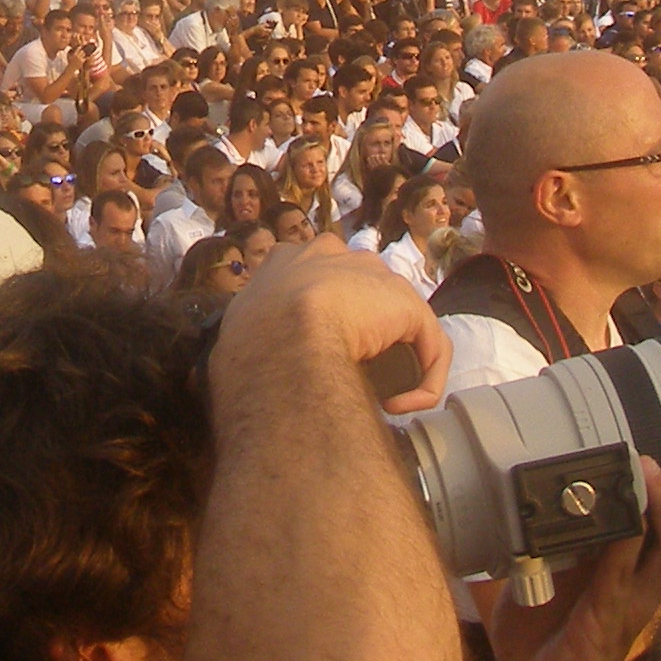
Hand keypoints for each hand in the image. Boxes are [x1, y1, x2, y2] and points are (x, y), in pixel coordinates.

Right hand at [212, 234, 450, 414]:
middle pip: (355, 292)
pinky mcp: (406, 306)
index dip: (313, 315)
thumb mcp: (232, 339)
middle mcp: (332, 254)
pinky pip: (428, 345)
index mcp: (285, 260)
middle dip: (358, 331)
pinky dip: (424, 379)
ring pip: (393, 320)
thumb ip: (244, 343)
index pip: (309, 277)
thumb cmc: (248, 345)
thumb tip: (240, 374)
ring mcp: (371, 275)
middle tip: (346, 374)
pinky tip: (402, 406)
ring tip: (379, 398)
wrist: (282, 339)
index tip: (309, 350)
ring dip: (392, 360)